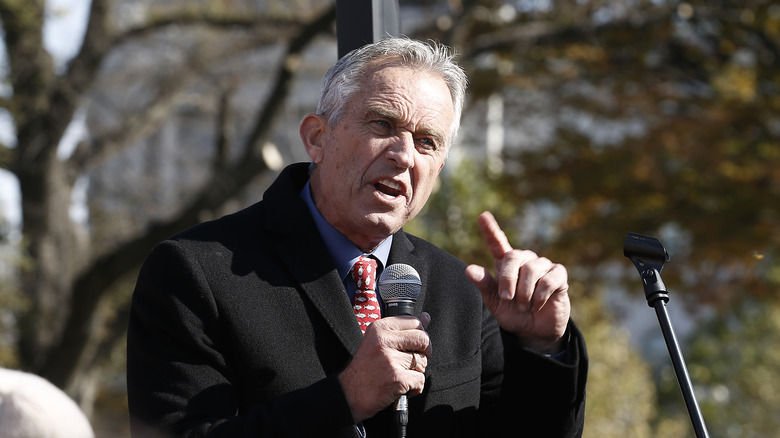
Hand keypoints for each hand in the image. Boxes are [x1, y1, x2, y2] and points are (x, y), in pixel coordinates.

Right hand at [338, 313, 430, 422]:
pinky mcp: (396, 378)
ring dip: (417, 372)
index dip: (420, 335)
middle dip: (426, 352)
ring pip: (423, 361)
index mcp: (379, 328)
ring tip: (402, 375)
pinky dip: (415, 388)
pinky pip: (420, 380)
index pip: (414, 322)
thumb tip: (426, 317)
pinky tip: (402, 388)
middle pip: (423, 339)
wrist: (349, 394)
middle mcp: (384, 340)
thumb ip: (402, 329)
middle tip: (415, 362)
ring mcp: (390, 359)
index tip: (415, 345)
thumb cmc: (364, 369)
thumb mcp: (378, 341)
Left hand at [465, 212, 569, 354]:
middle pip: (513, 256)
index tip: (482, 216)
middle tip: (507, 298)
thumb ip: (485, 285)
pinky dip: (540, 296)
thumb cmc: (513, 314)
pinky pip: (548, 280)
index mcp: (505, 265)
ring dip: (524, 292)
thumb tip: (469, 269)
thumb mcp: (495, 303)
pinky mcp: (558, 275)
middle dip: (507, 279)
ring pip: (531, 269)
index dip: (490, 229)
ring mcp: (542, 266)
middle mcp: (524, 260)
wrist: (534, 332)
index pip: (497, 243)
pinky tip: (537, 304)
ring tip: (524, 306)